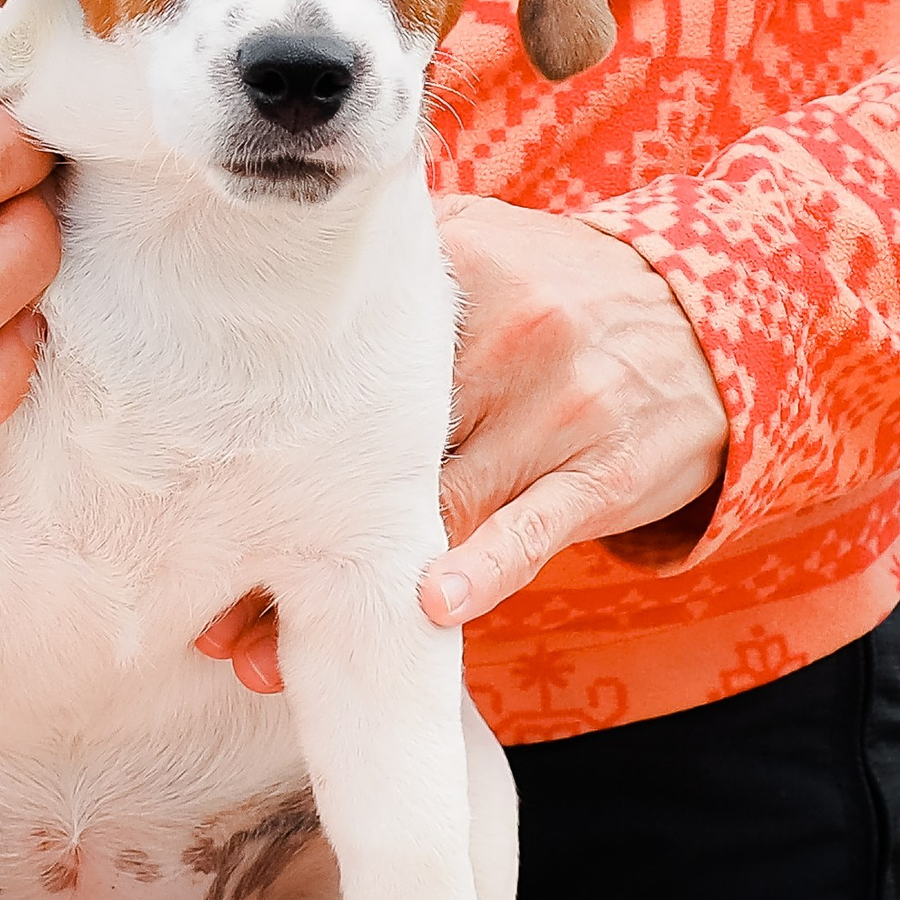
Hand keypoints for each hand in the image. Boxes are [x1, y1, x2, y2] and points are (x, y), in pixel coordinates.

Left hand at [197, 194, 724, 692]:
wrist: (714, 313)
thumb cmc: (566, 288)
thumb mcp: (491, 242)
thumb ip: (393, 256)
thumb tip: (257, 269)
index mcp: (465, 267)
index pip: (343, 348)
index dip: (257, 425)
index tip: (185, 487)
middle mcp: (509, 330)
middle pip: (370, 445)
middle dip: (283, 529)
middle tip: (202, 605)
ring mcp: (560, 404)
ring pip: (434, 507)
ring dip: (346, 586)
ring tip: (256, 656)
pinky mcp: (607, 470)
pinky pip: (532, 529)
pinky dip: (480, 569)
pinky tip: (425, 608)